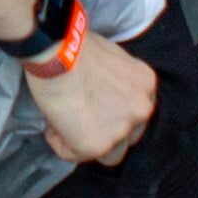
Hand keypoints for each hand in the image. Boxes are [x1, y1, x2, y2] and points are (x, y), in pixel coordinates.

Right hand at [25, 30, 158, 164]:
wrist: (57, 50)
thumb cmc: (74, 44)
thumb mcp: (110, 57)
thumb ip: (116, 81)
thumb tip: (100, 93)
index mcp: (146, 85)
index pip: (135, 111)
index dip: (111, 110)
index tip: (92, 104)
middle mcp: (141, 110)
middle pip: (128, 136)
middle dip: (106, 130)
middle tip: (79, 117)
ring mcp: (121, 130)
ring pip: (108, 154)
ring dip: (87, 141)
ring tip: (64, 123)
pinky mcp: (96, 145)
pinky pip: (74, 154)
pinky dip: (60, 142)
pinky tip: (51, 125)